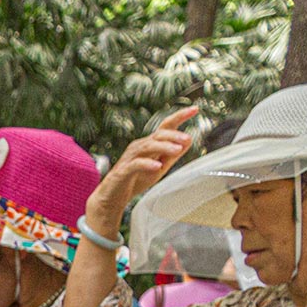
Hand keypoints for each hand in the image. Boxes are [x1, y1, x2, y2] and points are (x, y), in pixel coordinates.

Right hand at [85, 105, 197, 229]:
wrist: (112, 197)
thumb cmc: (134, 180)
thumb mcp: (160, 166)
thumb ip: (173, 154)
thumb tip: (189, 140)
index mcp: (149, 144)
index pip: (165, 127)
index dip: (179, 117)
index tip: (194, 109)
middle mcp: (139, 147)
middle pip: (157, 136)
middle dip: (173, 136)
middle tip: (187, 139)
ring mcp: (130, 158)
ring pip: (147, 147)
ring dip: (163, 147)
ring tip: (177, 151)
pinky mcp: (123, 172)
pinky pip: (135, 165)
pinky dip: (147, 164)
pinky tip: (157, 166)